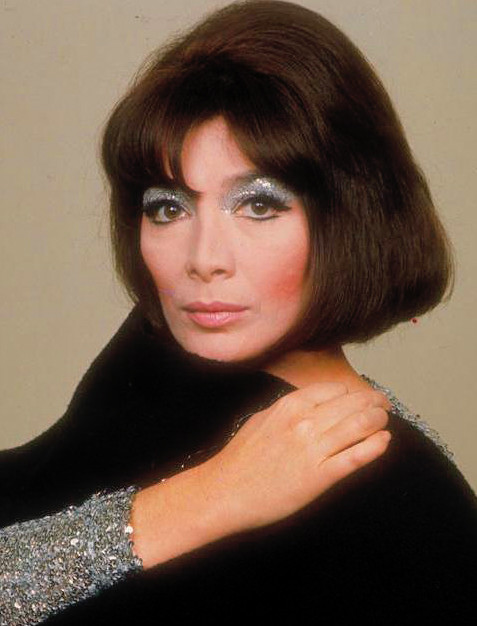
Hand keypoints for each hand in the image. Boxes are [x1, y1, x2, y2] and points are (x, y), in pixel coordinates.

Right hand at [131, 382, 390, 568]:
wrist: (225, 491)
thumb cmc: (241, 457)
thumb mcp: (263, 419)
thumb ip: (290, 410)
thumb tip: (314, 405)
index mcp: (290, 405)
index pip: (336, 390)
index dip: (355, 392)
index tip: (364, 396)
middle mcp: (305, 422)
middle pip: (353, 403)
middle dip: (374, 402)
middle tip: (383, 405)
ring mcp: (314, 449)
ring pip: (359, 425)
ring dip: (378, 420)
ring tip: (385, 420)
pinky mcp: (320, 476)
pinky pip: (356, 457)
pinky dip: (375, 446)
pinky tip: (384, 441)